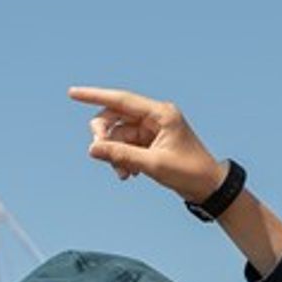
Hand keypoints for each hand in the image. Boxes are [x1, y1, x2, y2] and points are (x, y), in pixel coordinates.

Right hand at [67, 87, 227, 202]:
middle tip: (99, 155)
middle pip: (114, 118)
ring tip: (123, 174)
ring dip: (114, 154)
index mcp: (161, 114)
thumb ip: (121, 155)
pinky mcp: (151, 143)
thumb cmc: (189, 173)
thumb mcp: (153, 165)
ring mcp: (152, 130)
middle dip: (104, 137)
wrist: (209, 188)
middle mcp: (155, 117)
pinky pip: (126, 146)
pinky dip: (122, 159)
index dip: (95, 95)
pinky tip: (130, 174)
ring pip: (118, 135)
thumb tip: (92, 149)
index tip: (72, 93)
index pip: (121, 100)